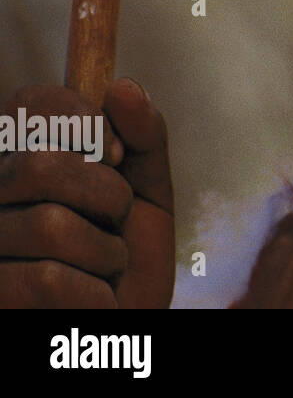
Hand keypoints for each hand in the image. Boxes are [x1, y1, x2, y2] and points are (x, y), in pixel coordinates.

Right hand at [0, 78, 174, 307]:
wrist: (123, 328)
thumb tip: (124, 87)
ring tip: (104, 268)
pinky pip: (48, 282)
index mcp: (20, 161)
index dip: (79, 118)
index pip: (25, 103)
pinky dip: (94, 295)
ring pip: (49, 226)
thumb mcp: (149, 190)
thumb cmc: (127, 259)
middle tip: (116, 220)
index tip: (117, 153)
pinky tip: (91, 302)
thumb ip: (145, 137)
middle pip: (39, 165)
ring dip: (106, 252)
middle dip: (106, 194)